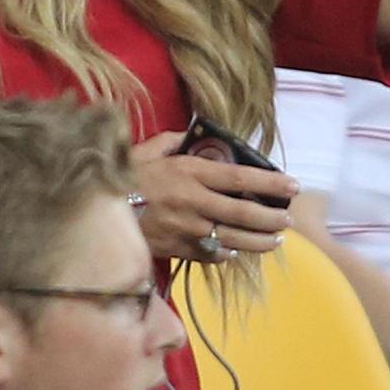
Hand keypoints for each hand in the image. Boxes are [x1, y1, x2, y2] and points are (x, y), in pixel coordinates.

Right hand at [132, 131, 297, 262]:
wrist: (97, 211)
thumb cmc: (119, 177)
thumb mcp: (144, 151)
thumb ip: (169, 141)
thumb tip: (186, 136)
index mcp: (188, 172)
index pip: (240, 178)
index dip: (270, 183)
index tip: (292, 184)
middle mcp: (194, 202)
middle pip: (244, 212)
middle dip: (272, 216)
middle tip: (288, 218)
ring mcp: (188, 229)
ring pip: (234, 238)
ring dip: (259, 240)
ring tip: (275, 239)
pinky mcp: (179, 250)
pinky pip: (211, 254)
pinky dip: (226, 253)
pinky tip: (236, 251)